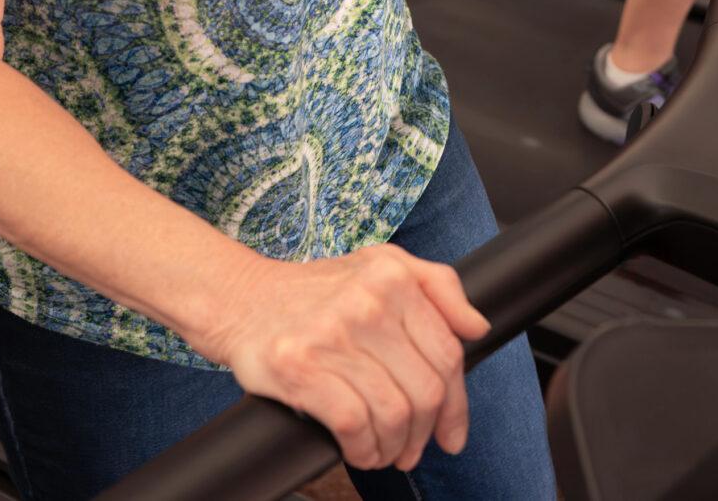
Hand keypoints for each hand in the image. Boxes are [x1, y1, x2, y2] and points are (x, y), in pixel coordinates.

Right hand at [195, 248, 485, 471]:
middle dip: (425, 432)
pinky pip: (354, 425)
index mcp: (393, 277)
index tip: (451, 431)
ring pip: (393, 413)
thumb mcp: (382, 265)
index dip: (456, 403)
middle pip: (425, 390)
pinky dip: (364, 449)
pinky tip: (360, 450)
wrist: (241, 299)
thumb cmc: (315, 292)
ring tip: (385, 451)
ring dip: (394, 447)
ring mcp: (332, 335)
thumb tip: (476, 327)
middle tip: (413, 448)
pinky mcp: (301, 368)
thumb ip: (438, 286)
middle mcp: (367, 303)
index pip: (447, 353)